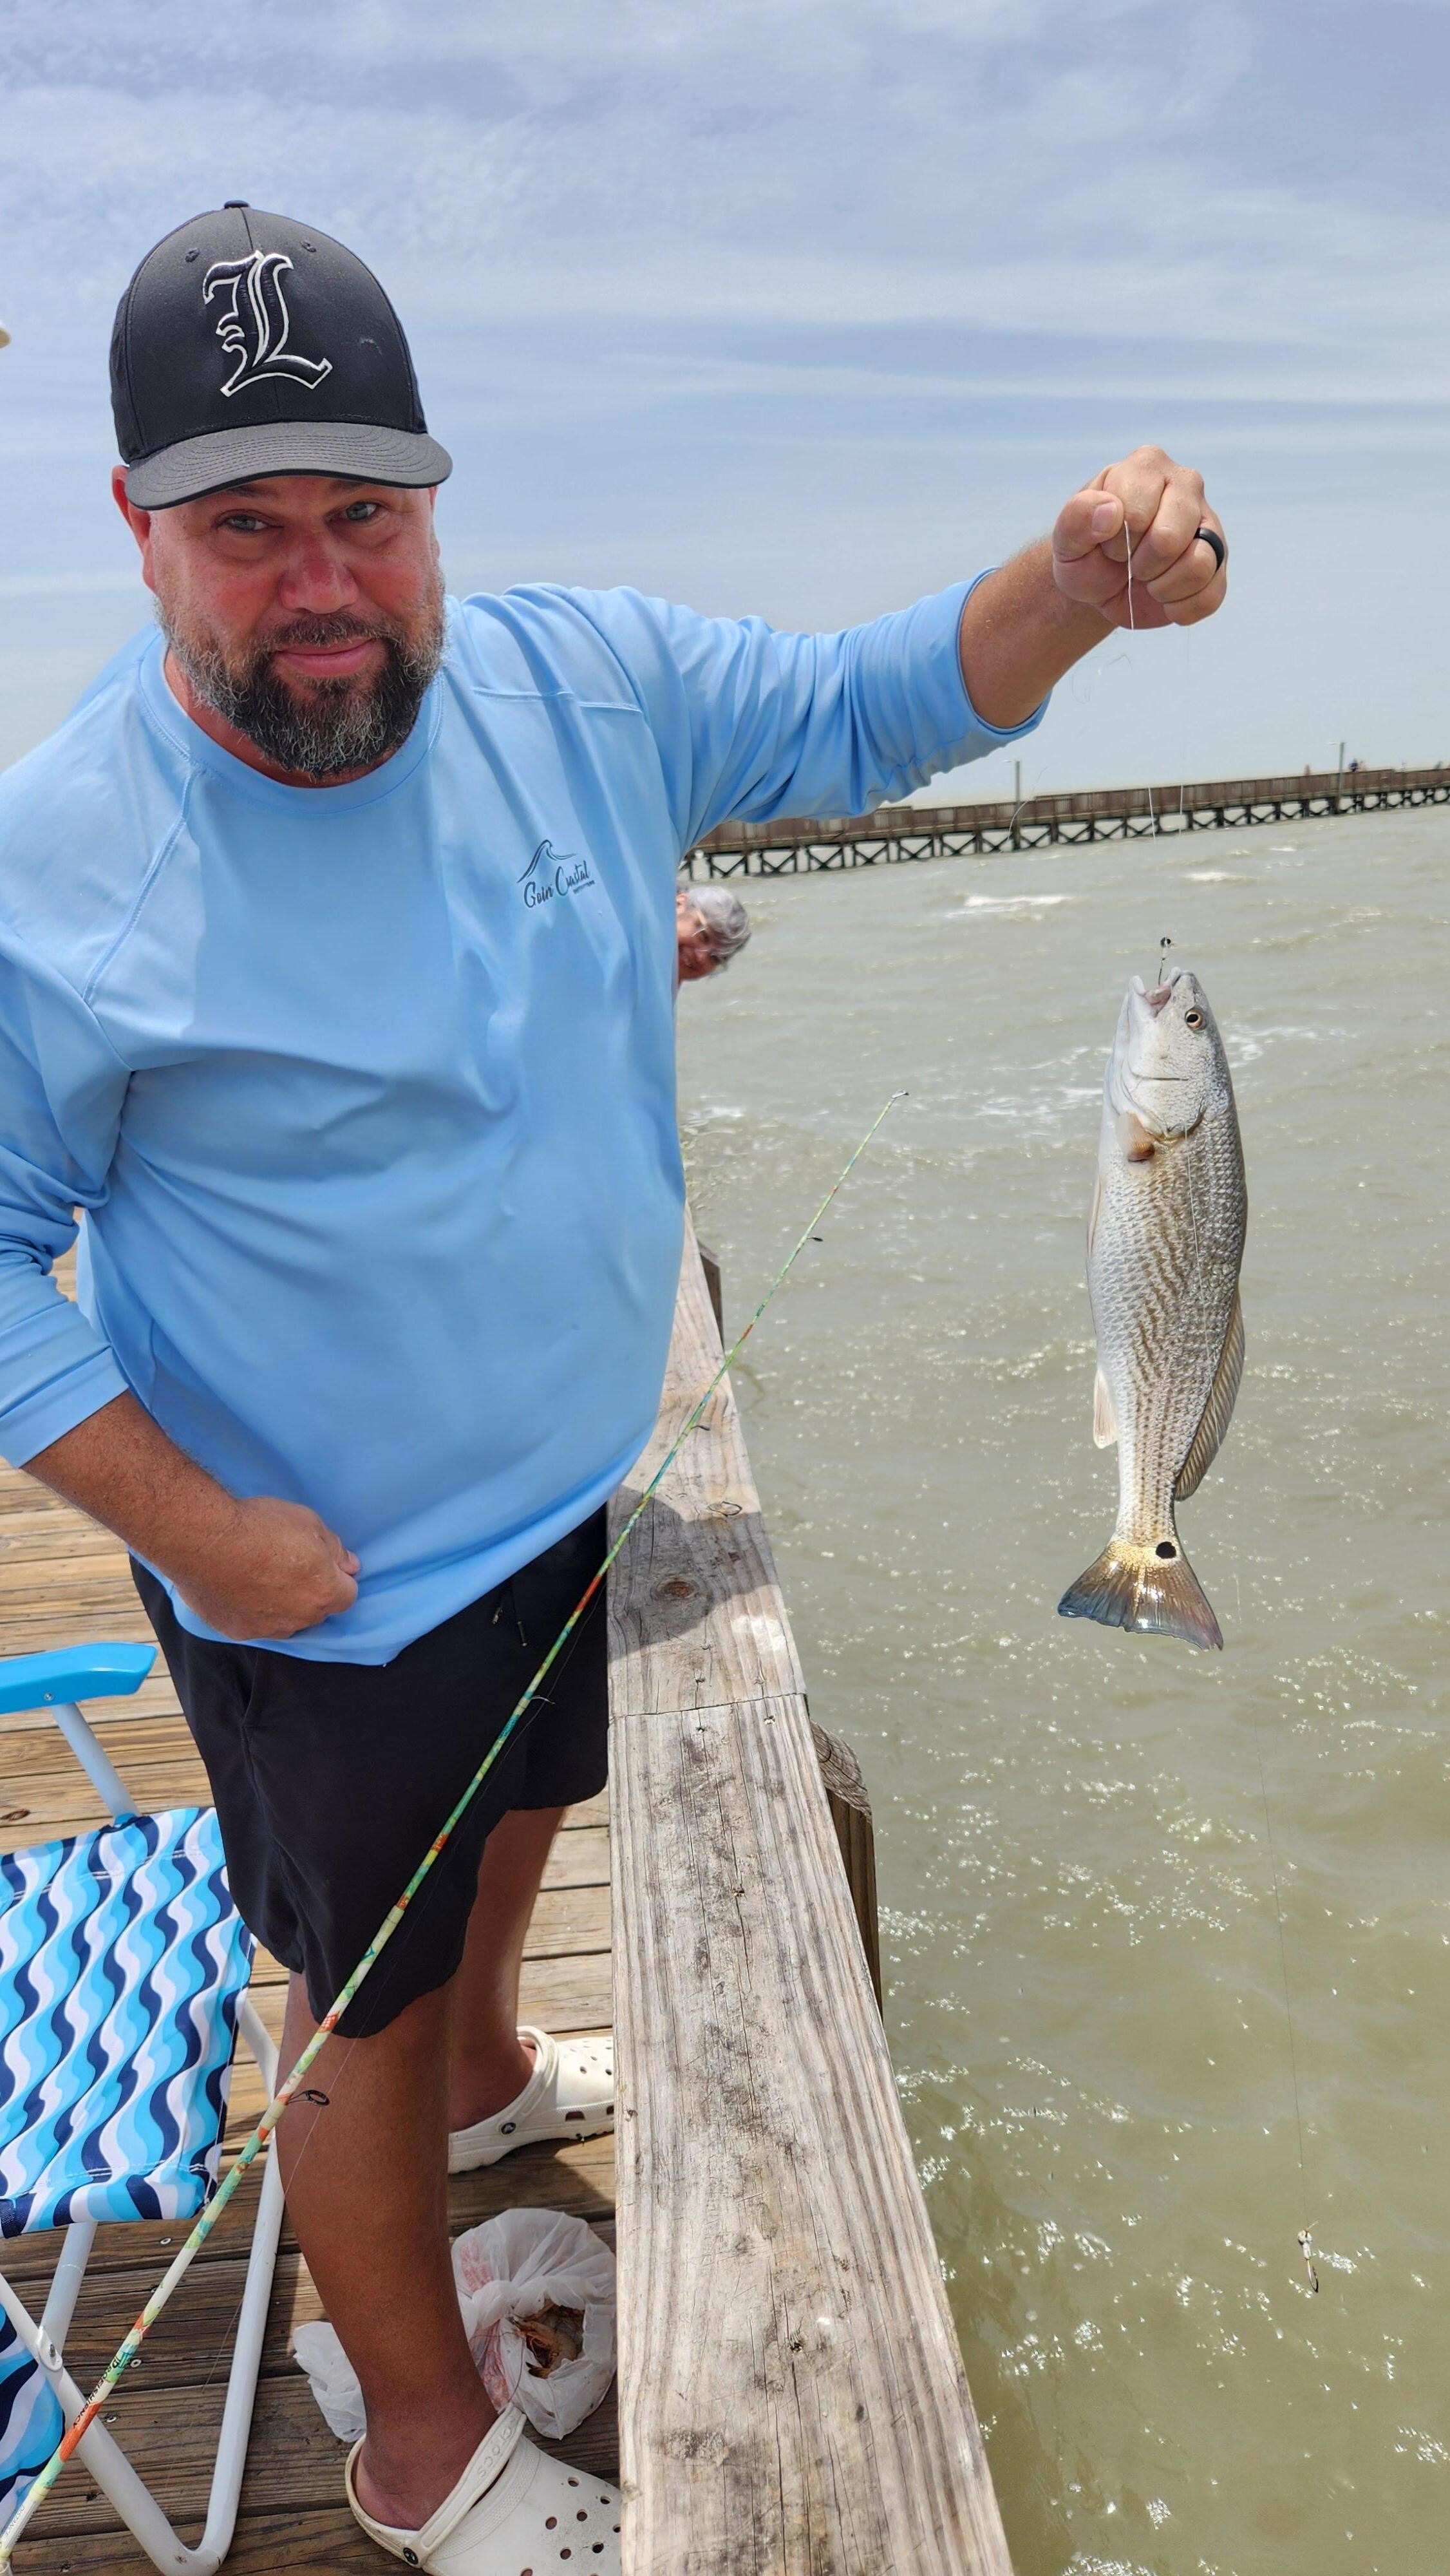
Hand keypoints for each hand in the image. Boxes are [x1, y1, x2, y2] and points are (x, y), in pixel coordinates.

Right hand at [172, 1494, 359, 1640]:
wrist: (205, 1538)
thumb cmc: (259, 1526)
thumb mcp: (308, 1521)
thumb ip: (334, 1548)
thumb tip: (349, 1565)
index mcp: (323, 1592)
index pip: (347, 1595)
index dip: (337, 1578)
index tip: (322, 1563)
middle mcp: (299, 1618)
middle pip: (316, 1610)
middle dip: (309, 1592)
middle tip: (287, 1565)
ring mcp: (268, 1628)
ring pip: (286, 1621)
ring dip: (281, 1605)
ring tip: (260, 1576)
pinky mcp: (238, 1631)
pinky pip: (255, 1624)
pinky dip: (252, 1610)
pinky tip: (239, 1587)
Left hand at [1052, 445, 1225, 631]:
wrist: (1102, 583)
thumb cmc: (1086, 552)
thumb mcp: (1066, 538)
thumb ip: (1076, 518)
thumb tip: (1112, 511)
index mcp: (1146, 466)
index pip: (1136, 515)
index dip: (1115, 543)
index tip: (1107, 544)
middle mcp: (1186, 484)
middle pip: (1169, 539)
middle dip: (1139, 566)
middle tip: (1128, 563)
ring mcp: (1208, 522)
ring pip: (1199, 566)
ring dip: (1161, 588)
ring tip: (1147, 579)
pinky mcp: (1219, 560)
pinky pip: (1210, 595)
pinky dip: (1179, 608)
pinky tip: (1163, 597)